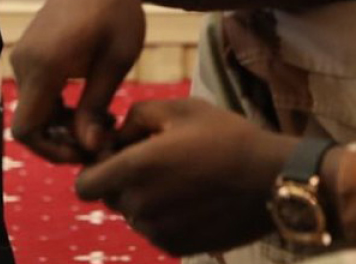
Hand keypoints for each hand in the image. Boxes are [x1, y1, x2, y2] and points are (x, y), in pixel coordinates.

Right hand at [9, 0, 149, 162]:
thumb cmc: (120, 11)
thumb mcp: (116, 61)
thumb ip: (96, 106)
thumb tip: (88, 148)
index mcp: (45, 64)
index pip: (27, 129)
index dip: (53, 151)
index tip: (88, 151)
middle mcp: (24, 60)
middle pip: (29, 123)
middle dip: (62, 140)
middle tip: (102, 139)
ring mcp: (23, 54)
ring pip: (33, 109)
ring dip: (62, 125)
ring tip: (102, 120)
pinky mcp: (29, 51)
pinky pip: (35, 92)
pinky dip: (57, 106)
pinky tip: (89, 104)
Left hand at [74, 98, 293, 255]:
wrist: (272, 179)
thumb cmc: (227, 137)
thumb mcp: (181, 108)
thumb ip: (134, 117)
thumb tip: (116, 135)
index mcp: (134, 169)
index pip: (84, 185)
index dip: (95, 169)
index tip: (118, 155)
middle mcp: (140, 206)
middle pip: (110, 198)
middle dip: (124, 180)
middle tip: (160, 161)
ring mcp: (157, 231)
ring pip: (133, 215)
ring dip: (146, 199)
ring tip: (183, 178)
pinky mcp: (175, 248)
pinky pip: (154, 231)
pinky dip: (165, 216)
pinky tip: (193, 198)